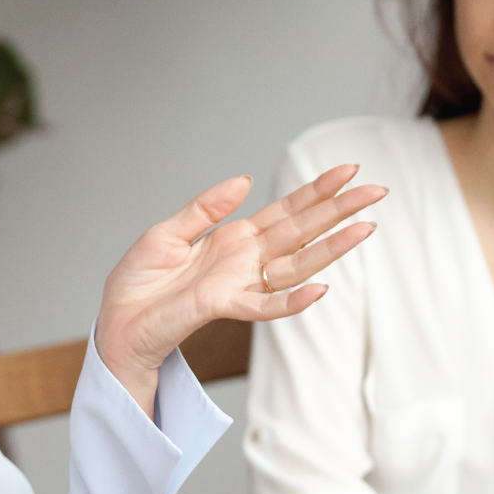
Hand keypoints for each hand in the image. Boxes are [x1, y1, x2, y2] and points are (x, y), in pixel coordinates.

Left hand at [96, 166, 385, 412]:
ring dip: (331, 249)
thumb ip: (205, 208)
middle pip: (302, 231)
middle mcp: (245, 261)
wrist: (116, 323)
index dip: (316, 191)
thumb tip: (244, 180)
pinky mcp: (223, 306)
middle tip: (377, 190)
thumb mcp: (167, 232)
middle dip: (339, 210)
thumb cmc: (138, 284)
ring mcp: (239, 284)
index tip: (348, 170)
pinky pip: (266, 306)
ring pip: (296, 265)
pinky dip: (293, 300)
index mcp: (233, 239)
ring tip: (366, 228)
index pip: (285, 211)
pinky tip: (321, 288)